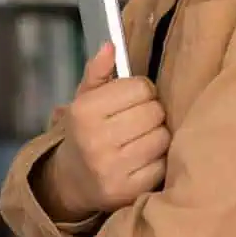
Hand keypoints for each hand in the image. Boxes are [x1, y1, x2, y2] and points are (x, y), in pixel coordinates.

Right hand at [38, 42, 169, 221]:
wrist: (72, 182)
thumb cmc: (85, 133)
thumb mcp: (84, 100)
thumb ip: (98, 72)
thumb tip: (110, 45)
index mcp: (84, 112)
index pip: (141, 88)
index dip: (142, 91)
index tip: (134, 99)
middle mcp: (96, 140)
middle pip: (155, 112)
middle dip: (152, 113)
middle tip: (140, 120)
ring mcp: (112, 168)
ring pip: (163, 138)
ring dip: (158, 136)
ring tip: (143, 139)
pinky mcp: (128, 191)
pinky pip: (164, 165)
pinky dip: (159, 161)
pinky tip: (144, 159)